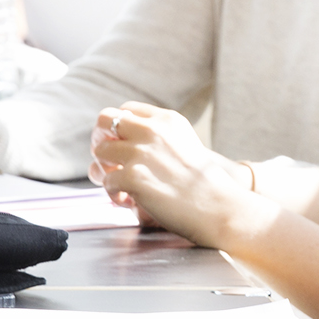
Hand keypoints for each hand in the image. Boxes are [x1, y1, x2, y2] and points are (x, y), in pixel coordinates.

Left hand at [87, 103, 266, 248]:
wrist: (219, 208)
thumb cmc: (205, 184)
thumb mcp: (186, 143)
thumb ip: (160, 137)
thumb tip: (127, 144)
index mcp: (166, 120)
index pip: (126, 110)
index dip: (118, 129)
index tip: (120, 145)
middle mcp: (152, 131)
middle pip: (104, 121)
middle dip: (101, 140)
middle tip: (108, 161)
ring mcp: (141, 153)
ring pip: (100, 151)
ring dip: (104, 169)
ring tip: (118, 186)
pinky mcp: (134, 177)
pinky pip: (106, 181)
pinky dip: (112, 193)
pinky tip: (126, 201)